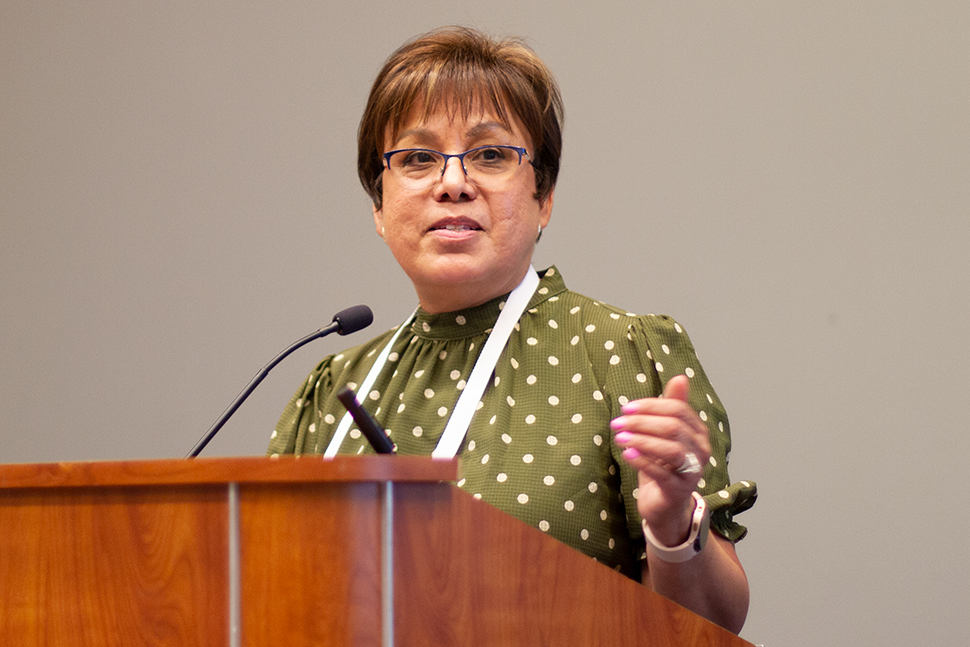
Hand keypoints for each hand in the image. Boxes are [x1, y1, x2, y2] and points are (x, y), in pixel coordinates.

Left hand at [610, 375, 710, 545]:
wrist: (665, 507)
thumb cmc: (664, 466)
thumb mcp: (665, 435)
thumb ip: (671, 407)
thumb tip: (680, 377)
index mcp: (698, 433)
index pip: (679, 410)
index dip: (651, 406)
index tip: (626, 408)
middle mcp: (701, 451)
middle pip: (674, 427)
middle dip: (643, 421)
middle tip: (617, 421)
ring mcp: (692, 472)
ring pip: (671, 449)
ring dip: (642, 439)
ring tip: (620, 437)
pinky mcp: (678, 491)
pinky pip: (661, 472)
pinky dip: (642, 460)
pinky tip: (626, 453)